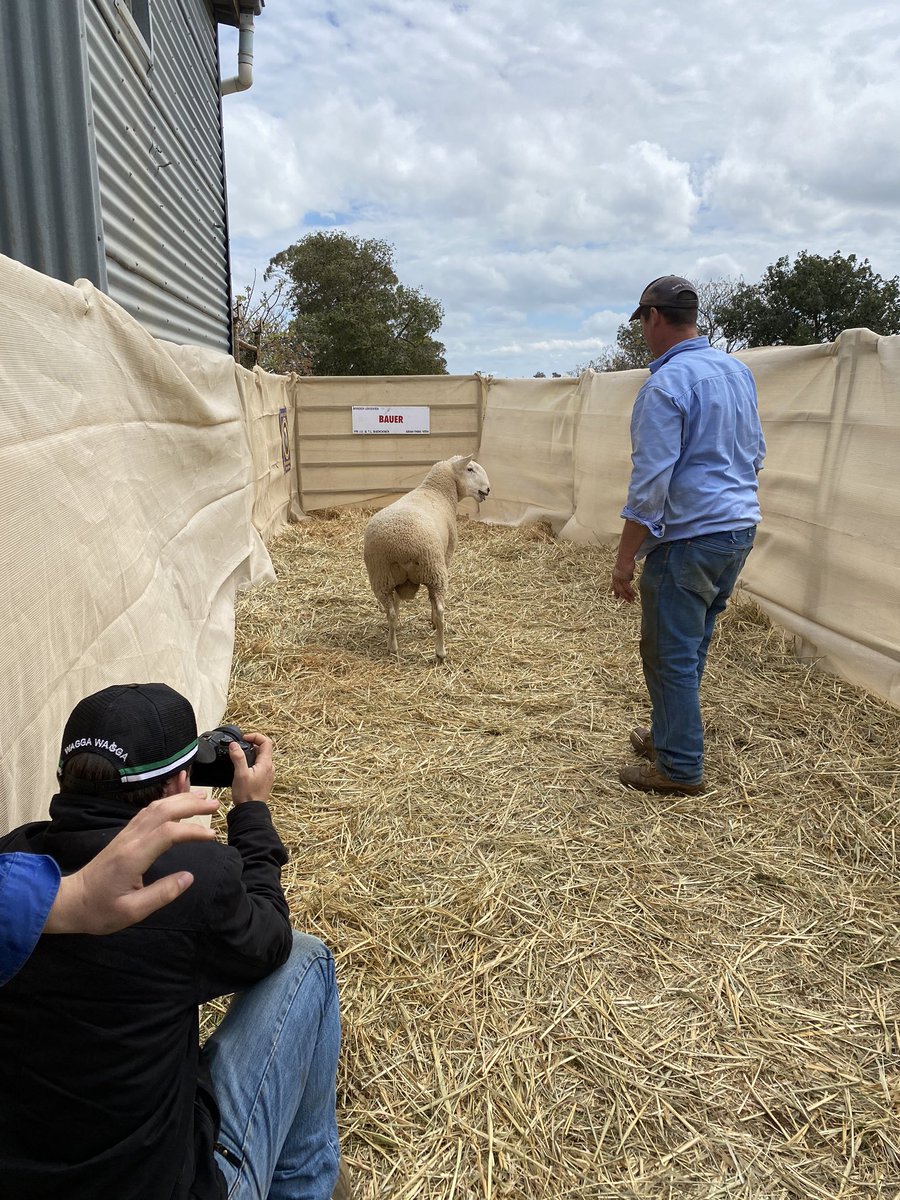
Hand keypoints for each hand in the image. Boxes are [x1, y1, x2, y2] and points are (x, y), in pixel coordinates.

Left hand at [44, 791, 218, 934]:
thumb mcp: (132, 911)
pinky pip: (147, 811)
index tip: (212, 836)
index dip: (192, 830)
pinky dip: (166, 802)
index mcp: (133, 856)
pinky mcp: (124, 836)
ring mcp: (126, 835)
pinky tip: (177, 802)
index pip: (168, 832)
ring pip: (155, 807)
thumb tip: (189, 877)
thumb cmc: (100, 910)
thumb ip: (162, 894)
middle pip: (163, 810)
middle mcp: (130, 839)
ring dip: (180, 799)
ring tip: (202, 798)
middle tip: (215, 804)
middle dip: (191, 804)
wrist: (70, 902)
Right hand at [229, 732, 274, 805]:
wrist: (250, 811)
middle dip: (251, 745)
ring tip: (238, 757)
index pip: (266, 742)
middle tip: (239, 747)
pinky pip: (259, 766)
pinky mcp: (263, 780)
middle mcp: (269, 768)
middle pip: (263, 749)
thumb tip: (235, 745)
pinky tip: (241, 769)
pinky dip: (251, 763)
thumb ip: (238, 758)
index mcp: (266, 764)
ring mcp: (267, 774)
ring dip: (250, 754)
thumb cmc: (247, 795)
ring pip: (260, 758)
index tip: (244, 738)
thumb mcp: (240, 774)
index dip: (255, 736)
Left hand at [611, 562, 635, 602]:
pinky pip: (627, 588)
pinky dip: (631, 592)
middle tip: (628, 601)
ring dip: (628, 596)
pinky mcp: (624, 579)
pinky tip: (634, 594)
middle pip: (619, 590)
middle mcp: (615, 579)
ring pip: (623, 590)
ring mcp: (619, 579)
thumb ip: (627, 575)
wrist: (625, 557)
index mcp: (614, 576)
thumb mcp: (625, 569)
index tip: (616, 597)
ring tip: (632, 600)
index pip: (614, 586)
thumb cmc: (626, 561)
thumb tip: (630, 579)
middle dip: (623, 596)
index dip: (616, 592)